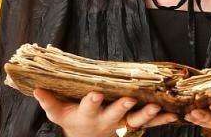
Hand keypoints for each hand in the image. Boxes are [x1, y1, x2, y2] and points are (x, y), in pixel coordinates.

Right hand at [33, 88, 178, 136]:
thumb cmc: (71, 118)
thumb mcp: (58, 113)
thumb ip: (49, 101)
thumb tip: (36, 88)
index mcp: (88, 113)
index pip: (89, 105)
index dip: (93, 100)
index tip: (96, 93)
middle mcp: (106, 118)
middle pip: (115, 113)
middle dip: (122, 106)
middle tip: (130, 99)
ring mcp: (121, 122)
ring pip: (135, 119)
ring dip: (146, 114)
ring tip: (157, 107)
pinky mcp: (133, 122)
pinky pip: (149, 122)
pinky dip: (161, 118)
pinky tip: (174, 113)